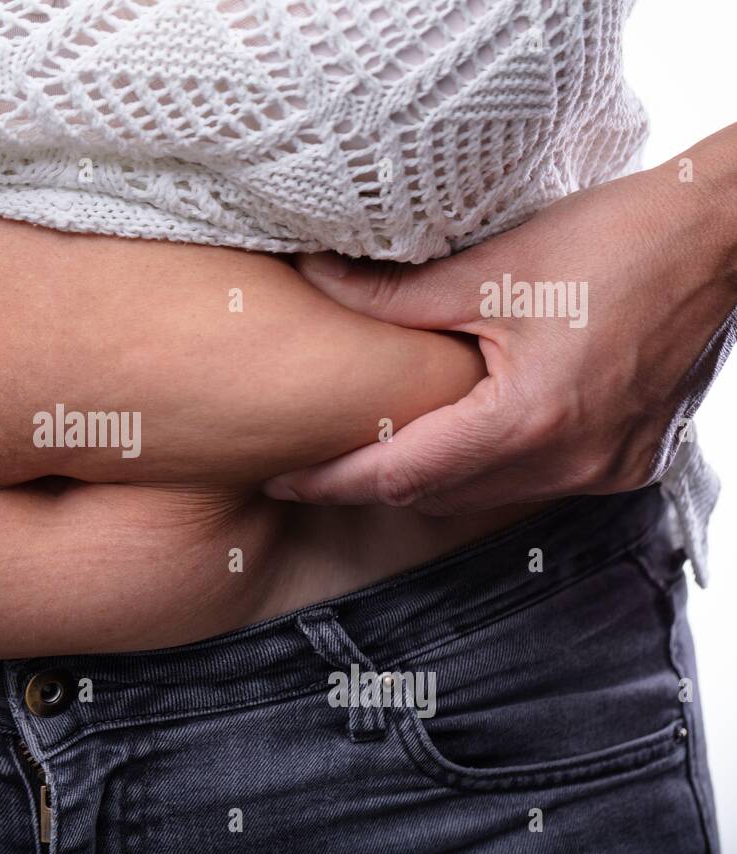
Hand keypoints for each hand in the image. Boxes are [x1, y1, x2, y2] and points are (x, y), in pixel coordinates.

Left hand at [264, 131, 736, 514]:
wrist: (722, 238)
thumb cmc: (613, 242)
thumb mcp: (491, 268)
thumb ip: (392, 296)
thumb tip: (313, 282)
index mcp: (529, 423)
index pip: (400, 476)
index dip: (332, 482)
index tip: (280, 480)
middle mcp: (570, 465)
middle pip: (437, 496)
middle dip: (372, 482)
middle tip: (317, 458)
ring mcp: (605, 472)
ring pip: (483, 496)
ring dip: (428, 478)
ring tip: (377, 445)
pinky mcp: (629, 463)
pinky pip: (531, 483)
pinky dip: (485, 468)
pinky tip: (461, 436)